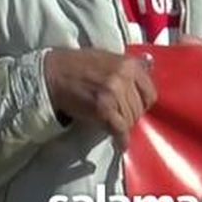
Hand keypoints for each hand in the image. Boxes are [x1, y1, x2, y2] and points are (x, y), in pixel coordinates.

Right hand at [43, 48, 157, 145]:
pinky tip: (119, 144)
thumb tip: (149, 65)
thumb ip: (127, 66)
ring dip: (122, 126)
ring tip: (112, 126)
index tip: (134, 107)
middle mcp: (124, 77)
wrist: (51, 73)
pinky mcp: (103, 109)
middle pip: (139, 108)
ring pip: (130, 120)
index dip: (142, 103)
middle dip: (130, 116)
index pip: (150, 92)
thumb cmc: (75, 65)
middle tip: (118, 117)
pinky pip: (119, 129)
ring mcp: (114, 93)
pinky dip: (120, 139)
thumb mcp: (106, 57)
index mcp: (127, 64)